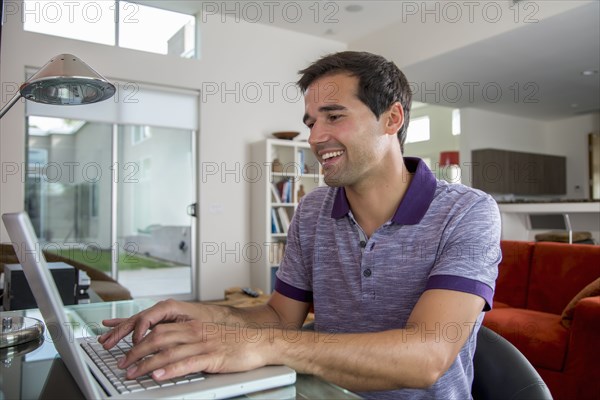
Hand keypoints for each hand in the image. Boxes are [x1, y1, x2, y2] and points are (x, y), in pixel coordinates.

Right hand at [98, 299, 207, 348]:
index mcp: (169, 307)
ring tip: (103, 339)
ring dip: (117, 330)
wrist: (215, 318)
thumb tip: (158, 340)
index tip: (135, 345)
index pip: (146, 318)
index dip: (139, 331)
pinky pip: (136, 322)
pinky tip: (109, 324)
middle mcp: (160, 309)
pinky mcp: (156, 320)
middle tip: (107, 344)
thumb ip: (175, 332)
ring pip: (133, 322)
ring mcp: (157, 314)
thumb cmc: (207, 320)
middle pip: (135, 320)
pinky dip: (122, 324)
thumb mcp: (194, 326)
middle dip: (120, 332)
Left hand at [114, 320, 270, 380]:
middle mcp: (195, 332)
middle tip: (122, 363)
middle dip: (136, 352)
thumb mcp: (208, 336)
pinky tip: (158, 376)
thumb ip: (189, 341)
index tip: (126, 349)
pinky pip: (187, 364)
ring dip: (147, 363)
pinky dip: (170, 370)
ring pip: (168, 352)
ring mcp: (204, 345)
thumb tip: (169, 349)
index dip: (139, 338)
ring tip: (132, 372)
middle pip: (158, 338)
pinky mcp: (213, 358)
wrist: (260, 342)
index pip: (159, 329)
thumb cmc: (236, 342)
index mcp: (193, 326)